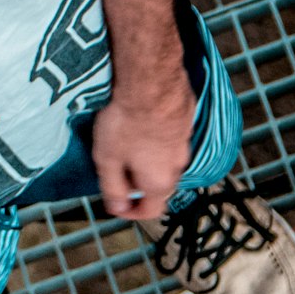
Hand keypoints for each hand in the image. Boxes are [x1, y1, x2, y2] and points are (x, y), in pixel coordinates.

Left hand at [92, 73, 194, 220]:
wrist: (151, 81)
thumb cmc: (125, 122)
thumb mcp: (107, 160)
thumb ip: (113, 188)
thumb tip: (118, 208)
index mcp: (159, 181)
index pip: (151, 211)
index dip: (132, 212)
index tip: (118, 204)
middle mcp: (178, 165)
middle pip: (161, 185)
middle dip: (140, 184)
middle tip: (119, 171)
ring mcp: (186, 141)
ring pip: (167, 160)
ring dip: (149, 159)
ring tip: (128, 144)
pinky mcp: (187, 119)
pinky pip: (172, 137)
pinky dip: (158, 137)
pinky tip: (142, 122)